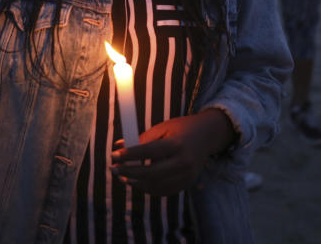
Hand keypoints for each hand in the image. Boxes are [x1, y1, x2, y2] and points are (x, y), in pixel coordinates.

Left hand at [110, 110, 233, 196]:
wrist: (207, 136)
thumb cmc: (181, 129)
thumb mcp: (162, 128)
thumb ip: (142, 139)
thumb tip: (119, 147)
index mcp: (177, 144)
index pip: (149, 152)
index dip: (129, 155)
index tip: (113, 155)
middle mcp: (184, 162)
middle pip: (151, 173)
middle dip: (129, 172)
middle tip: (113, 169)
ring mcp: (187, 176)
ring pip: (155, 185)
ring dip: (136, 182)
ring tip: (122, 176)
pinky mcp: (186, 184)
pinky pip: (163, 191)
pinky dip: (148, 187)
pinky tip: (137, 181)